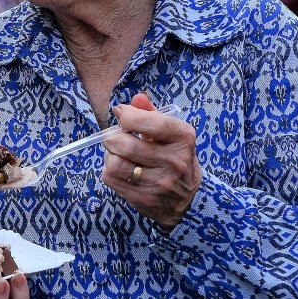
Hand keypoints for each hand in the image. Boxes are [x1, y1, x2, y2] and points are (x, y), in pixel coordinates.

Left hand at [102, 93, 199, 226]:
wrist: (187, 200)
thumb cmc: (174, 157)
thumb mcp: (171, 133)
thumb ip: (152, 113)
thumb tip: (136, 98)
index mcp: (183, 138)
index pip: (149, 122)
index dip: (128, 116)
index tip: (122, 114)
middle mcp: (174, 161)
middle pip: (125, 144)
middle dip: (112, 136)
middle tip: (115, 136)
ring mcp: (159, 183)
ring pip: (115, 163)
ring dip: (110, 154)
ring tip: (117, 153)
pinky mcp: (144, 199)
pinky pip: (111, 178)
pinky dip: (110, 170)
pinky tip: (122, 169)